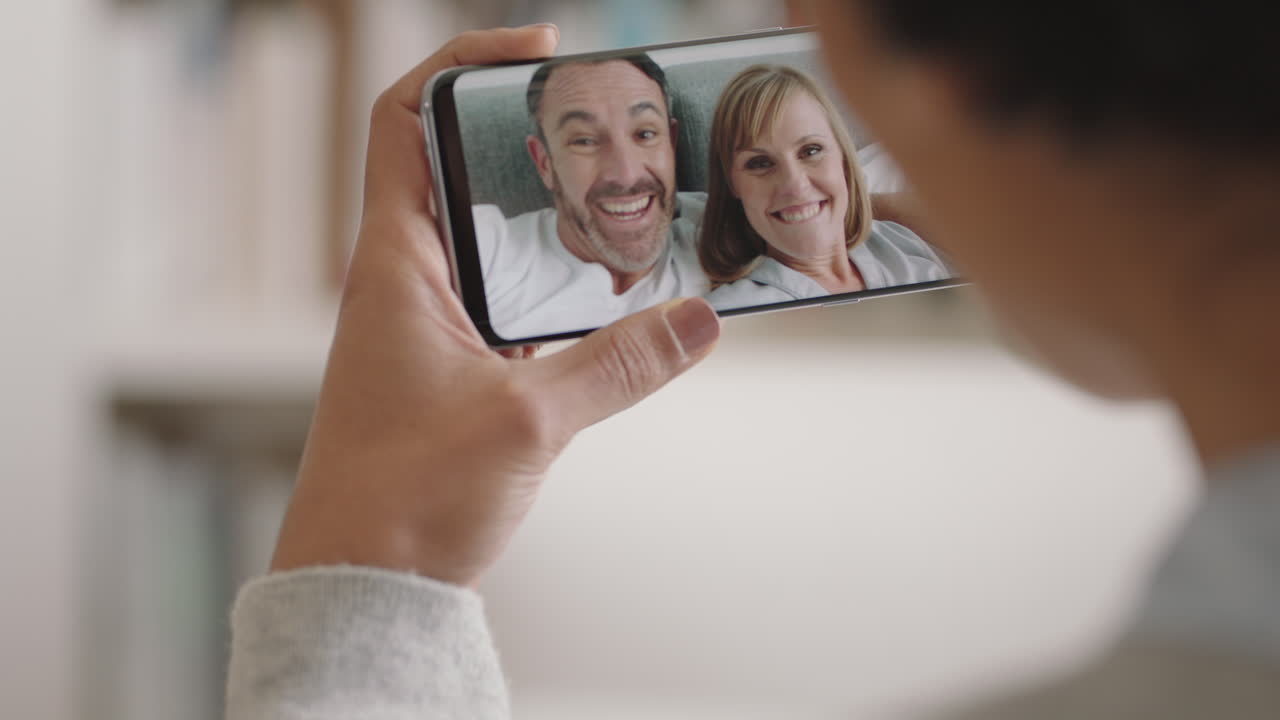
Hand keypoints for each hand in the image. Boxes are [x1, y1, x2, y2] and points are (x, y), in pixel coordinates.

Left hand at [269, 26, 720, 587]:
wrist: (361, 583)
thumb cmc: (404, 499)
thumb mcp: (528, 422)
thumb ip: (620, 366)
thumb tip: (699, 320)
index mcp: (394, 265)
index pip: (405, 122)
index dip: (462, 65)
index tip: (535, 49)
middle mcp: (401, 281)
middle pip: (453, 168)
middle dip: (523, 135)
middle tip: (600, 126)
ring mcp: (421, 326)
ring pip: (482, 237)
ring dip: (539, 213)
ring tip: (616, 199)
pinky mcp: (444, 370)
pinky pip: (497, 298)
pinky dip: (543, 282)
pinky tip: (597, 297)